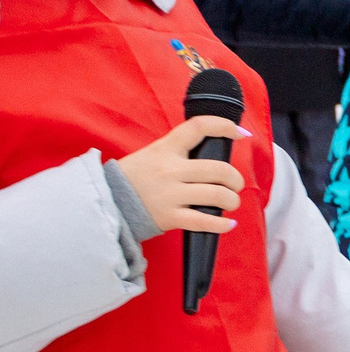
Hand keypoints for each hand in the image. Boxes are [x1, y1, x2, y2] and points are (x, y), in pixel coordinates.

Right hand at [115, 116, 249, 235]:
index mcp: (165, 148)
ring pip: (218, 195)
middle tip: (234, 185)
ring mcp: (170, 194)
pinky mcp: (170, 217)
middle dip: (235, 179)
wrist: (106, 201)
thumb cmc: (135, 177)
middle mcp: (170, 169)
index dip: (224, 126)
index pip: (198, 127)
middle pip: (219, 169)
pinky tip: (227, 224)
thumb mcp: (153, 153)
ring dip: (232, 200)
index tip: (240, 133)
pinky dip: (222, 224)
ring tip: (229, 203)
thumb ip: (179, 150)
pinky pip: (205, 221)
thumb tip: (215, 149)